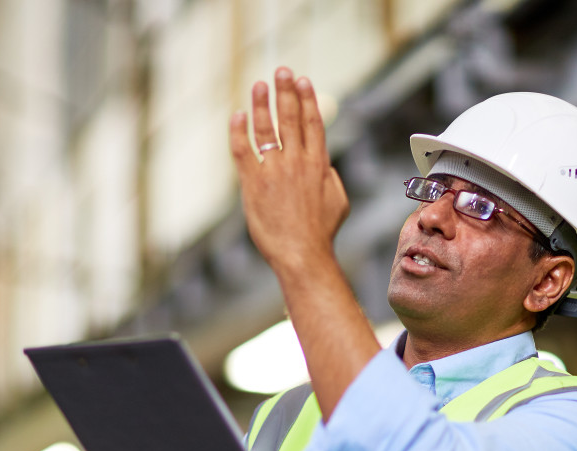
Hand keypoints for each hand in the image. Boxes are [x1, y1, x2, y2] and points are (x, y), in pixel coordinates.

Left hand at [228, 67, 348, 274]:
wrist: (302, 254)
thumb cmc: (321, 232)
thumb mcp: (338, 200)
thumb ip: (330, 176)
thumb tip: (324, 163)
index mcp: (318, 164)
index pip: (312, 123)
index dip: (307, 99)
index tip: (302, 81)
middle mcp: (296, 162)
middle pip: (291, 118)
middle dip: (286, 91)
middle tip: (282, 70)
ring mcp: (273, 171)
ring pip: (266, 128)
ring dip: (262, 103)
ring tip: (259, 84)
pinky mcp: (253, 183)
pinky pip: (243, 150)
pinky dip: (239, 131)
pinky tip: (238, 115)